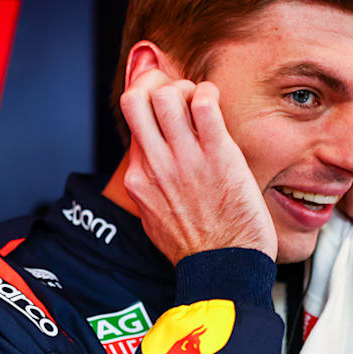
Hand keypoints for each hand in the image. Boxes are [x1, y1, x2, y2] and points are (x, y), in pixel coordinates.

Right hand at [119, 69, 276, 264]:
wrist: (223, 268)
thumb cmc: (194, 247)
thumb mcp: (152, 218)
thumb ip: (147, 187)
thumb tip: (146, 169)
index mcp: (138, 178)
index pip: (129, 122)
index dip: (147, 103)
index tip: (165, 106)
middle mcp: (156, 164)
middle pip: (136, 98)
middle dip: (158, 85)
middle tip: (179, 96)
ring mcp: (186, 158)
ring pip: (167, 94)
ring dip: (185, 87)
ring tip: (199, 101)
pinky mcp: (218, 155)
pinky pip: (205, 103)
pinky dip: (209, 93)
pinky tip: (214, 103)